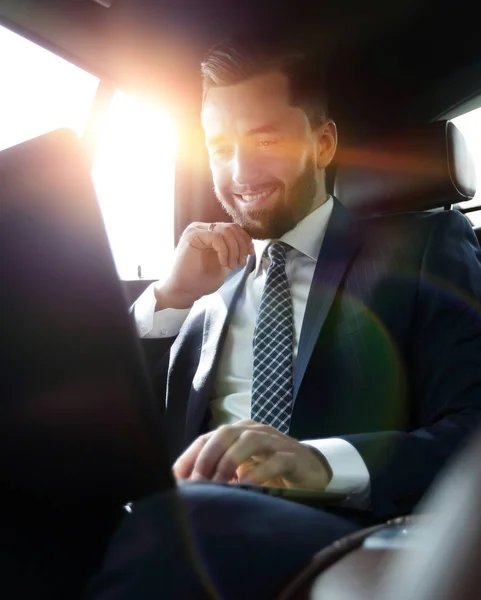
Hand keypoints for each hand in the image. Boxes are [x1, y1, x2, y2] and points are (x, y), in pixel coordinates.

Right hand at [154, 222, 253, 309]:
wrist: (182, 290)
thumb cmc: (201, 279)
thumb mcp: (223, 262)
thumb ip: (232, 250)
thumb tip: (248, 243)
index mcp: (210, 232)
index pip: (233, 228)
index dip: (245, 240)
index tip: (250, 254)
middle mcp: (203, 228)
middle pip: (232, 228)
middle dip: (242, 246)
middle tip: (241, 263)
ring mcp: (197, 230)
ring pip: (226, 231)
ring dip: (234, 250)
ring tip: (232, 266)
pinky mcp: (192, 235)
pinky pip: (217, 237)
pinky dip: (225, 251)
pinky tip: (224, 264)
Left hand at [173, 420, 331, 490]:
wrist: (310, 469)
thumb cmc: (269, 471)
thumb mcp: (240, 471)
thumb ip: (218, 474)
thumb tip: (186, 490)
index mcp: (237, 433)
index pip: (207, 438)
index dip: (189, 457)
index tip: (175, 479)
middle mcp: (253, 431)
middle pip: (225, 434)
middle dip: (207, 458)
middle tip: (197, 483)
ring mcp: (274, 442)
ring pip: (248, 441)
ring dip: (229, 462)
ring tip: (219, 484)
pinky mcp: (292, 456)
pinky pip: (275, 461)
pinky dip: (259, 472)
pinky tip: (247, 486)